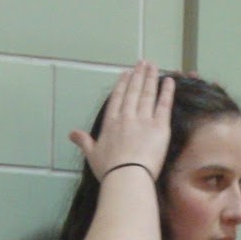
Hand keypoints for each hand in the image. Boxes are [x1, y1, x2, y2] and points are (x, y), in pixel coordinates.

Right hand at [69, 61, 173, 182]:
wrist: (126, 177)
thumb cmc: (109, 170)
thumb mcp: (92, 155)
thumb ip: (84, 141)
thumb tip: (71, 134)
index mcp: (111, 123)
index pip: (117, 99)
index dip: (122, 85)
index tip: (126, 74)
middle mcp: (126, 117)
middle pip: (132, 92)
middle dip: (137, 76)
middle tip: (142, 63)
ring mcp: (143, 120)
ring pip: (147, 94)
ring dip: (150, 78)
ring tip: (153, 66)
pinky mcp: (159, 127)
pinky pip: (163, 105)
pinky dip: (166, 92)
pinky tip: (169, 81)